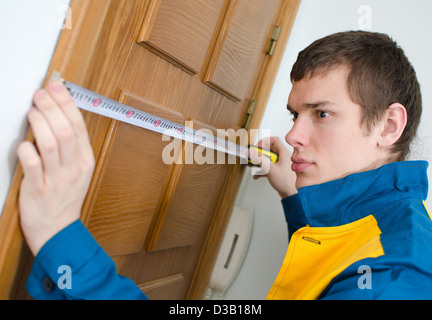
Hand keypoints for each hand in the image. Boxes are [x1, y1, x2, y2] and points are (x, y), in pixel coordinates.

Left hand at [17, 81, 94, 255]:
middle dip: (52, 108)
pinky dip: (27, 150)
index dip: (67, 104)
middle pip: (65, 132)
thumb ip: (69, 146)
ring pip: (50, 145)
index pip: (78, 127)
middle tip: (40, 94)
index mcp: (85, 161)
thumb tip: (56, 115)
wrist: (57, 229)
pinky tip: (23, 143)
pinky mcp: (38, 190)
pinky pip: (32, 165)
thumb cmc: (64, 196)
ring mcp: (57, 180)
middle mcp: (73, 169)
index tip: (56, 87)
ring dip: (39, 123)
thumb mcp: (76, 171)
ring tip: (31, 111)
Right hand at [249, 137, 296, 198]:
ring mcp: (280, 165)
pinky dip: (261, 170)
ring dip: (258, 163)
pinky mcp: (278, 171)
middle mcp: (282, 158)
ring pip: (267, 159)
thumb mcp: (271, 169)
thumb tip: (251, 152)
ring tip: (252, 166)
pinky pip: (268, 167)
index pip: (274, 141)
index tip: (256, 147)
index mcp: (284, 153)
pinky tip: (257, 176)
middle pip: (268, 150)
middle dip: (258, 154)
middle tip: (251, 157)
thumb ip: (260, 160)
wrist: (292, 195)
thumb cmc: (286, 182)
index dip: (264, 141)